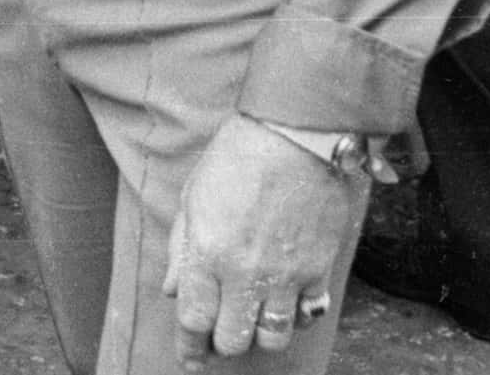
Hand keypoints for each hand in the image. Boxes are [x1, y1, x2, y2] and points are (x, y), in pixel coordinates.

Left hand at [167, 116, 361, 357]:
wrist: (296, 135)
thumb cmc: (238, 157)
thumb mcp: (193, 196)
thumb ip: (180, 248)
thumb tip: (171, 289)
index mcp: (207, 254)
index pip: (193, 321)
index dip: (189, 346)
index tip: (190, 357)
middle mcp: (244, 273)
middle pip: (232, 340)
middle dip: (223, 342)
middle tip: (222, 333)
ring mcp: (285, 276)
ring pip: (272, 338)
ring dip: (260, 335)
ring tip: (255, 319)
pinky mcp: (318, 270)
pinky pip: (307, 316)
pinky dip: (296, 318)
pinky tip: (288, 304)